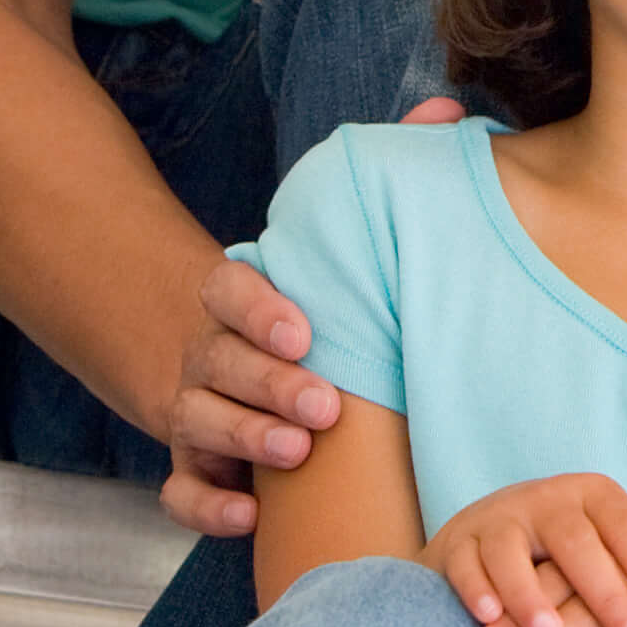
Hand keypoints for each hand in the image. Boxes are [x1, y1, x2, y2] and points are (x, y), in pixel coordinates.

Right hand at [154, 98, 468, 536]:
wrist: (228, 356)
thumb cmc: (310, 299)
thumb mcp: (337, 241)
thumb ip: (385, 174)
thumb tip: (445, 112)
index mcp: (236, 296)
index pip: (228, 291)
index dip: (258, 311)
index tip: (304, 330)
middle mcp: (207, 352)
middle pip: (218, 363)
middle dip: (266, 385)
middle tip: (323, 405)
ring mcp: (193, 409)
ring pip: (198, 424)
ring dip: (243, 440)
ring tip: (298, 453)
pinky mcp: (193, 465)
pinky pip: (180, 492)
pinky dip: (205, 508)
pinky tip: (251, 514)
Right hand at [427, 474, 626, 626]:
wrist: (499, 535)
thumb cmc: (584, 551)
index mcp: (598, 498)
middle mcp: (549, 500)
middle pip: (578, 544)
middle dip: (606, 594)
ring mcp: (500, 518)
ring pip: (514, 551)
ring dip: (528, 594)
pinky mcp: (458, 542)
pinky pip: (464, 564)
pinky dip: (474, 590)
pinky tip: (485, 622)